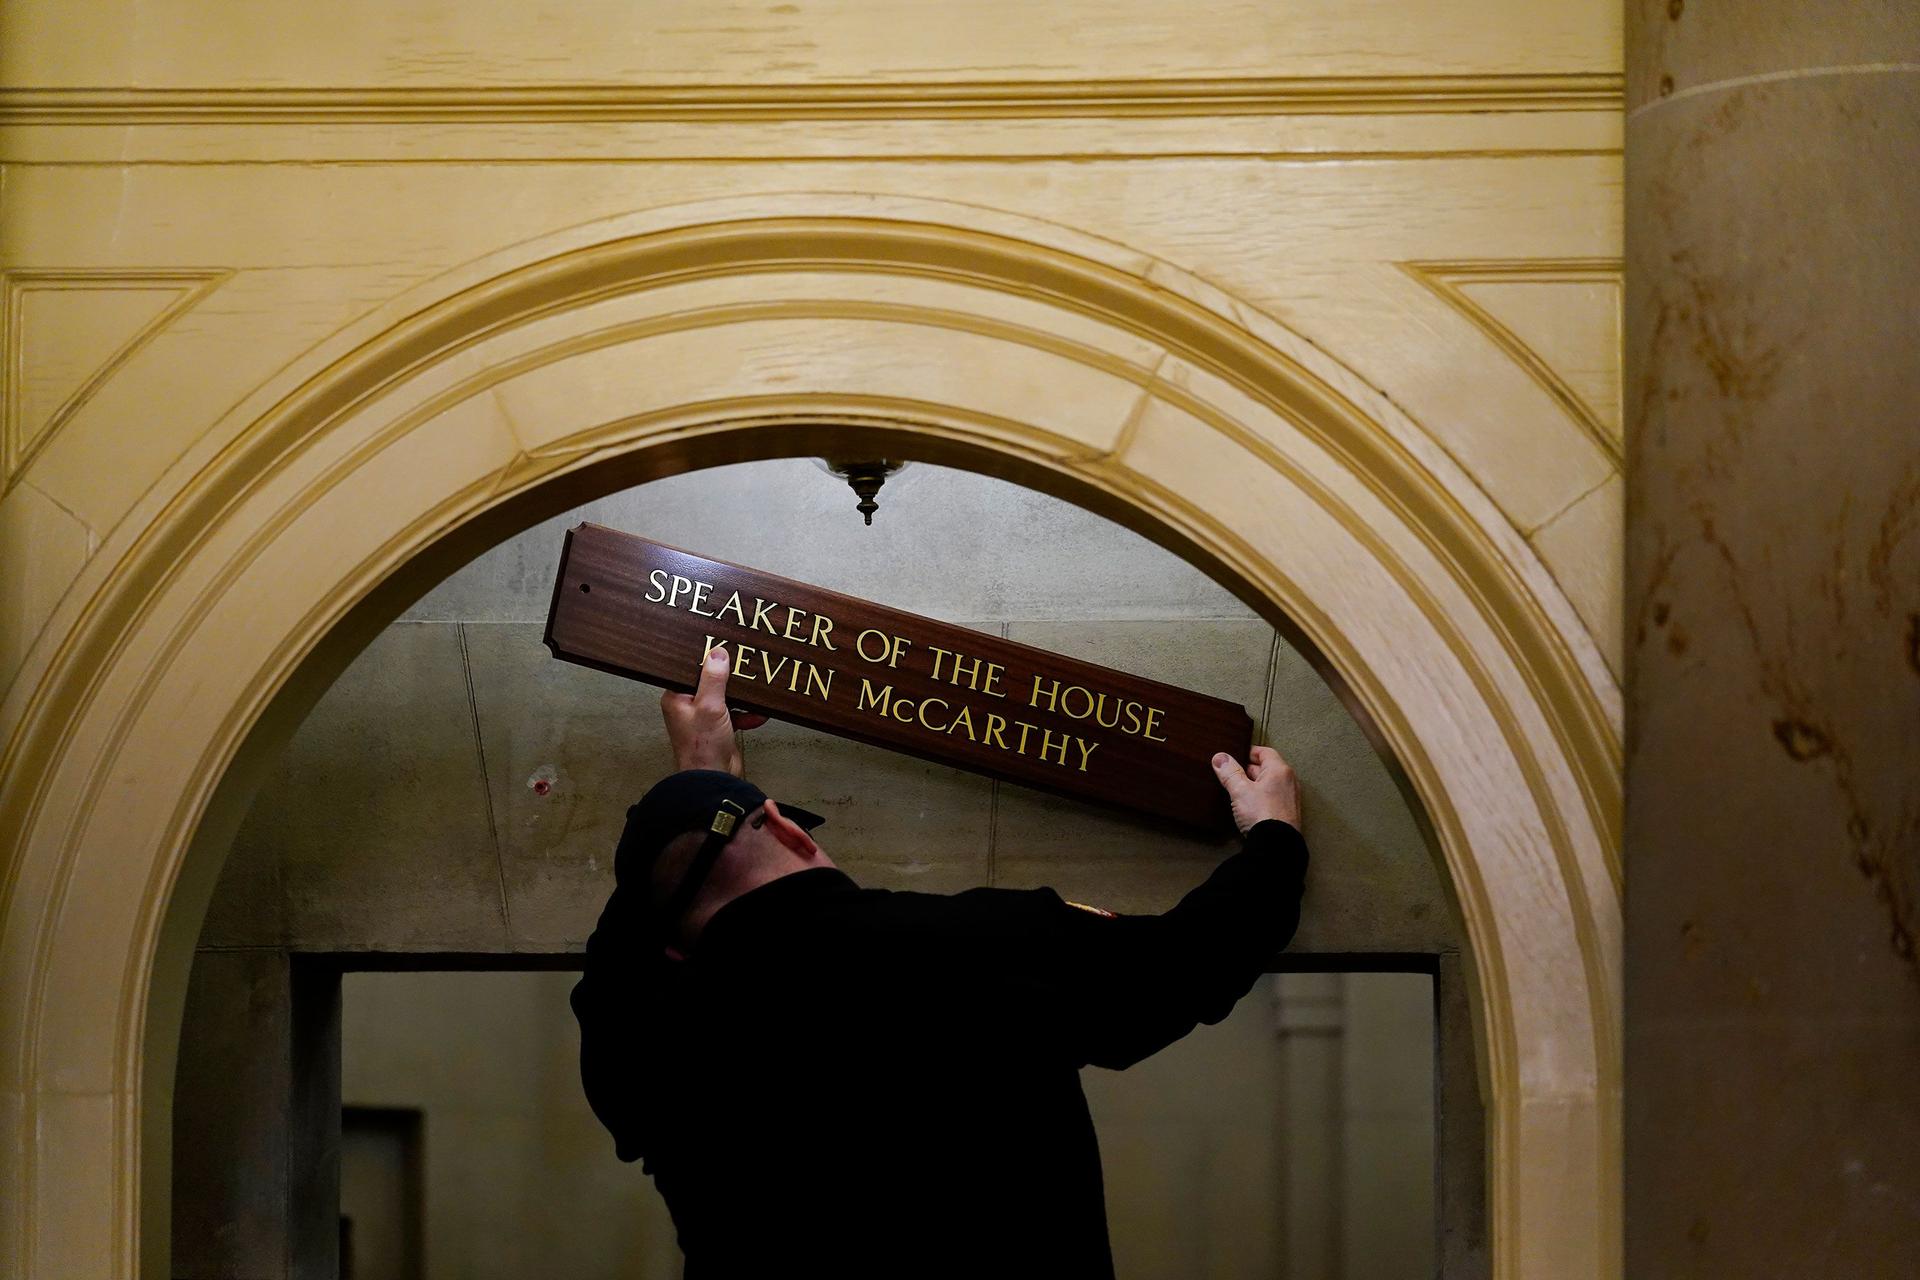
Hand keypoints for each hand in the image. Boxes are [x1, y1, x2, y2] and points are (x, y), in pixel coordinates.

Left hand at [660, 647, 766, 774]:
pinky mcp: (719, 728)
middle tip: (743, 666)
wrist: (715, 779)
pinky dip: (747, 713)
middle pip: (710, 682)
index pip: (690, 670)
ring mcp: (704, 718)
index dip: (705, 660)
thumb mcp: (710, 706)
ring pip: (725, 697)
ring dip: (741, 697)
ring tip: (754, 690)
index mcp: (676, 698)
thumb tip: (717, 654)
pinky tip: (758, 713)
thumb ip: (714, 678)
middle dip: (728, 678)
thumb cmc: (703, 748)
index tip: (722, 649)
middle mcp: (688, 706)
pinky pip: (735, 713)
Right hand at [1210, 746, 1300, 836]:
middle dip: (1248, 770)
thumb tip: (1220, 757)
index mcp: (1279, 770)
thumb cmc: (1261, 814)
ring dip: (1255, 785)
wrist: (1276, 845)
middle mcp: (1289, 781)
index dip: (1248, 752)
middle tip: (1232, 775)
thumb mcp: (1240, 790)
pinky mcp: (1288, 813)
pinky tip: (1250, 806)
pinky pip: (1273, 798)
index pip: (1264, 752)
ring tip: (1238, 791)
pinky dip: (1262, 797)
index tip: (1235, 755)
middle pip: (1267, 768)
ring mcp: (1290, 798)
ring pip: (1269, 784)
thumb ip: (1229, 772)